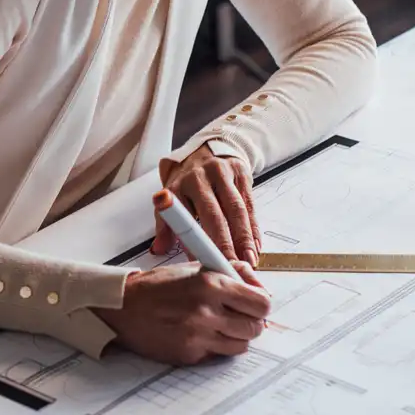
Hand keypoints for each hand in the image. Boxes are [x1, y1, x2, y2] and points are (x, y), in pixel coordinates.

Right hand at [102, 262, 270, 365]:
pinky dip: (216, 347)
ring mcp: (198, 335)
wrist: (124, 307)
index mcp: (211, 284)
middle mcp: (207, 310)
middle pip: (255, 328)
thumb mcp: (195, 268)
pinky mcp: (189, 354)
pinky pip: (218, 355)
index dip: (261, 305)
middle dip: (251, 322)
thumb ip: (228, 272)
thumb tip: (255, 281)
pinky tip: (202, 335)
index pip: (261, 303)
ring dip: (235, 337)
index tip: (256, 305)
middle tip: (240, 317)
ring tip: (220, 326)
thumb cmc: (157, 287)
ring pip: (240, 345)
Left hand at [153, 147, 261, 265]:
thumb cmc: (188, 179)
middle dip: (224, 244)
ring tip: (248, 260)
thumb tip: (159, 249)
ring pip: (235, 209)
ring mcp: (222, 173)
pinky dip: (253, 228)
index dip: (194, 242)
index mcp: (178, 186)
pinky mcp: (240, 173)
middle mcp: (199, 178)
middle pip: (214, 214)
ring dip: (244, 238)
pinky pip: (249, 204)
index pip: (185, 218)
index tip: (201, 262)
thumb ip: (166, 225)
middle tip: (230, 266)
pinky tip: (255, 246)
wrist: (206, 149)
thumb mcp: (171, 197)